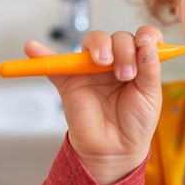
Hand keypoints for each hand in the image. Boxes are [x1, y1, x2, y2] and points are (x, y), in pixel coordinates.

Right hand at [24, 25, 162, 184]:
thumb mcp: (151, 95)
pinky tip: (33, 48)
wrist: (116, 149)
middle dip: (124, 50)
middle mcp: (116, 61)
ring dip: (100, 46)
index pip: (143, 37)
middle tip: (126, 75)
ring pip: (94, 42)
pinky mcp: (71, 82)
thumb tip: (149, 45)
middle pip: (118, 38)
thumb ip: (150, 69)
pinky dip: (43, 55)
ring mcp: (92, 69)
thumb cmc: (136, 121)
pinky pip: (54, 65)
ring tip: (104, 63)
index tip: (146, 43)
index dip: (146, 35)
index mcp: (138, 62)